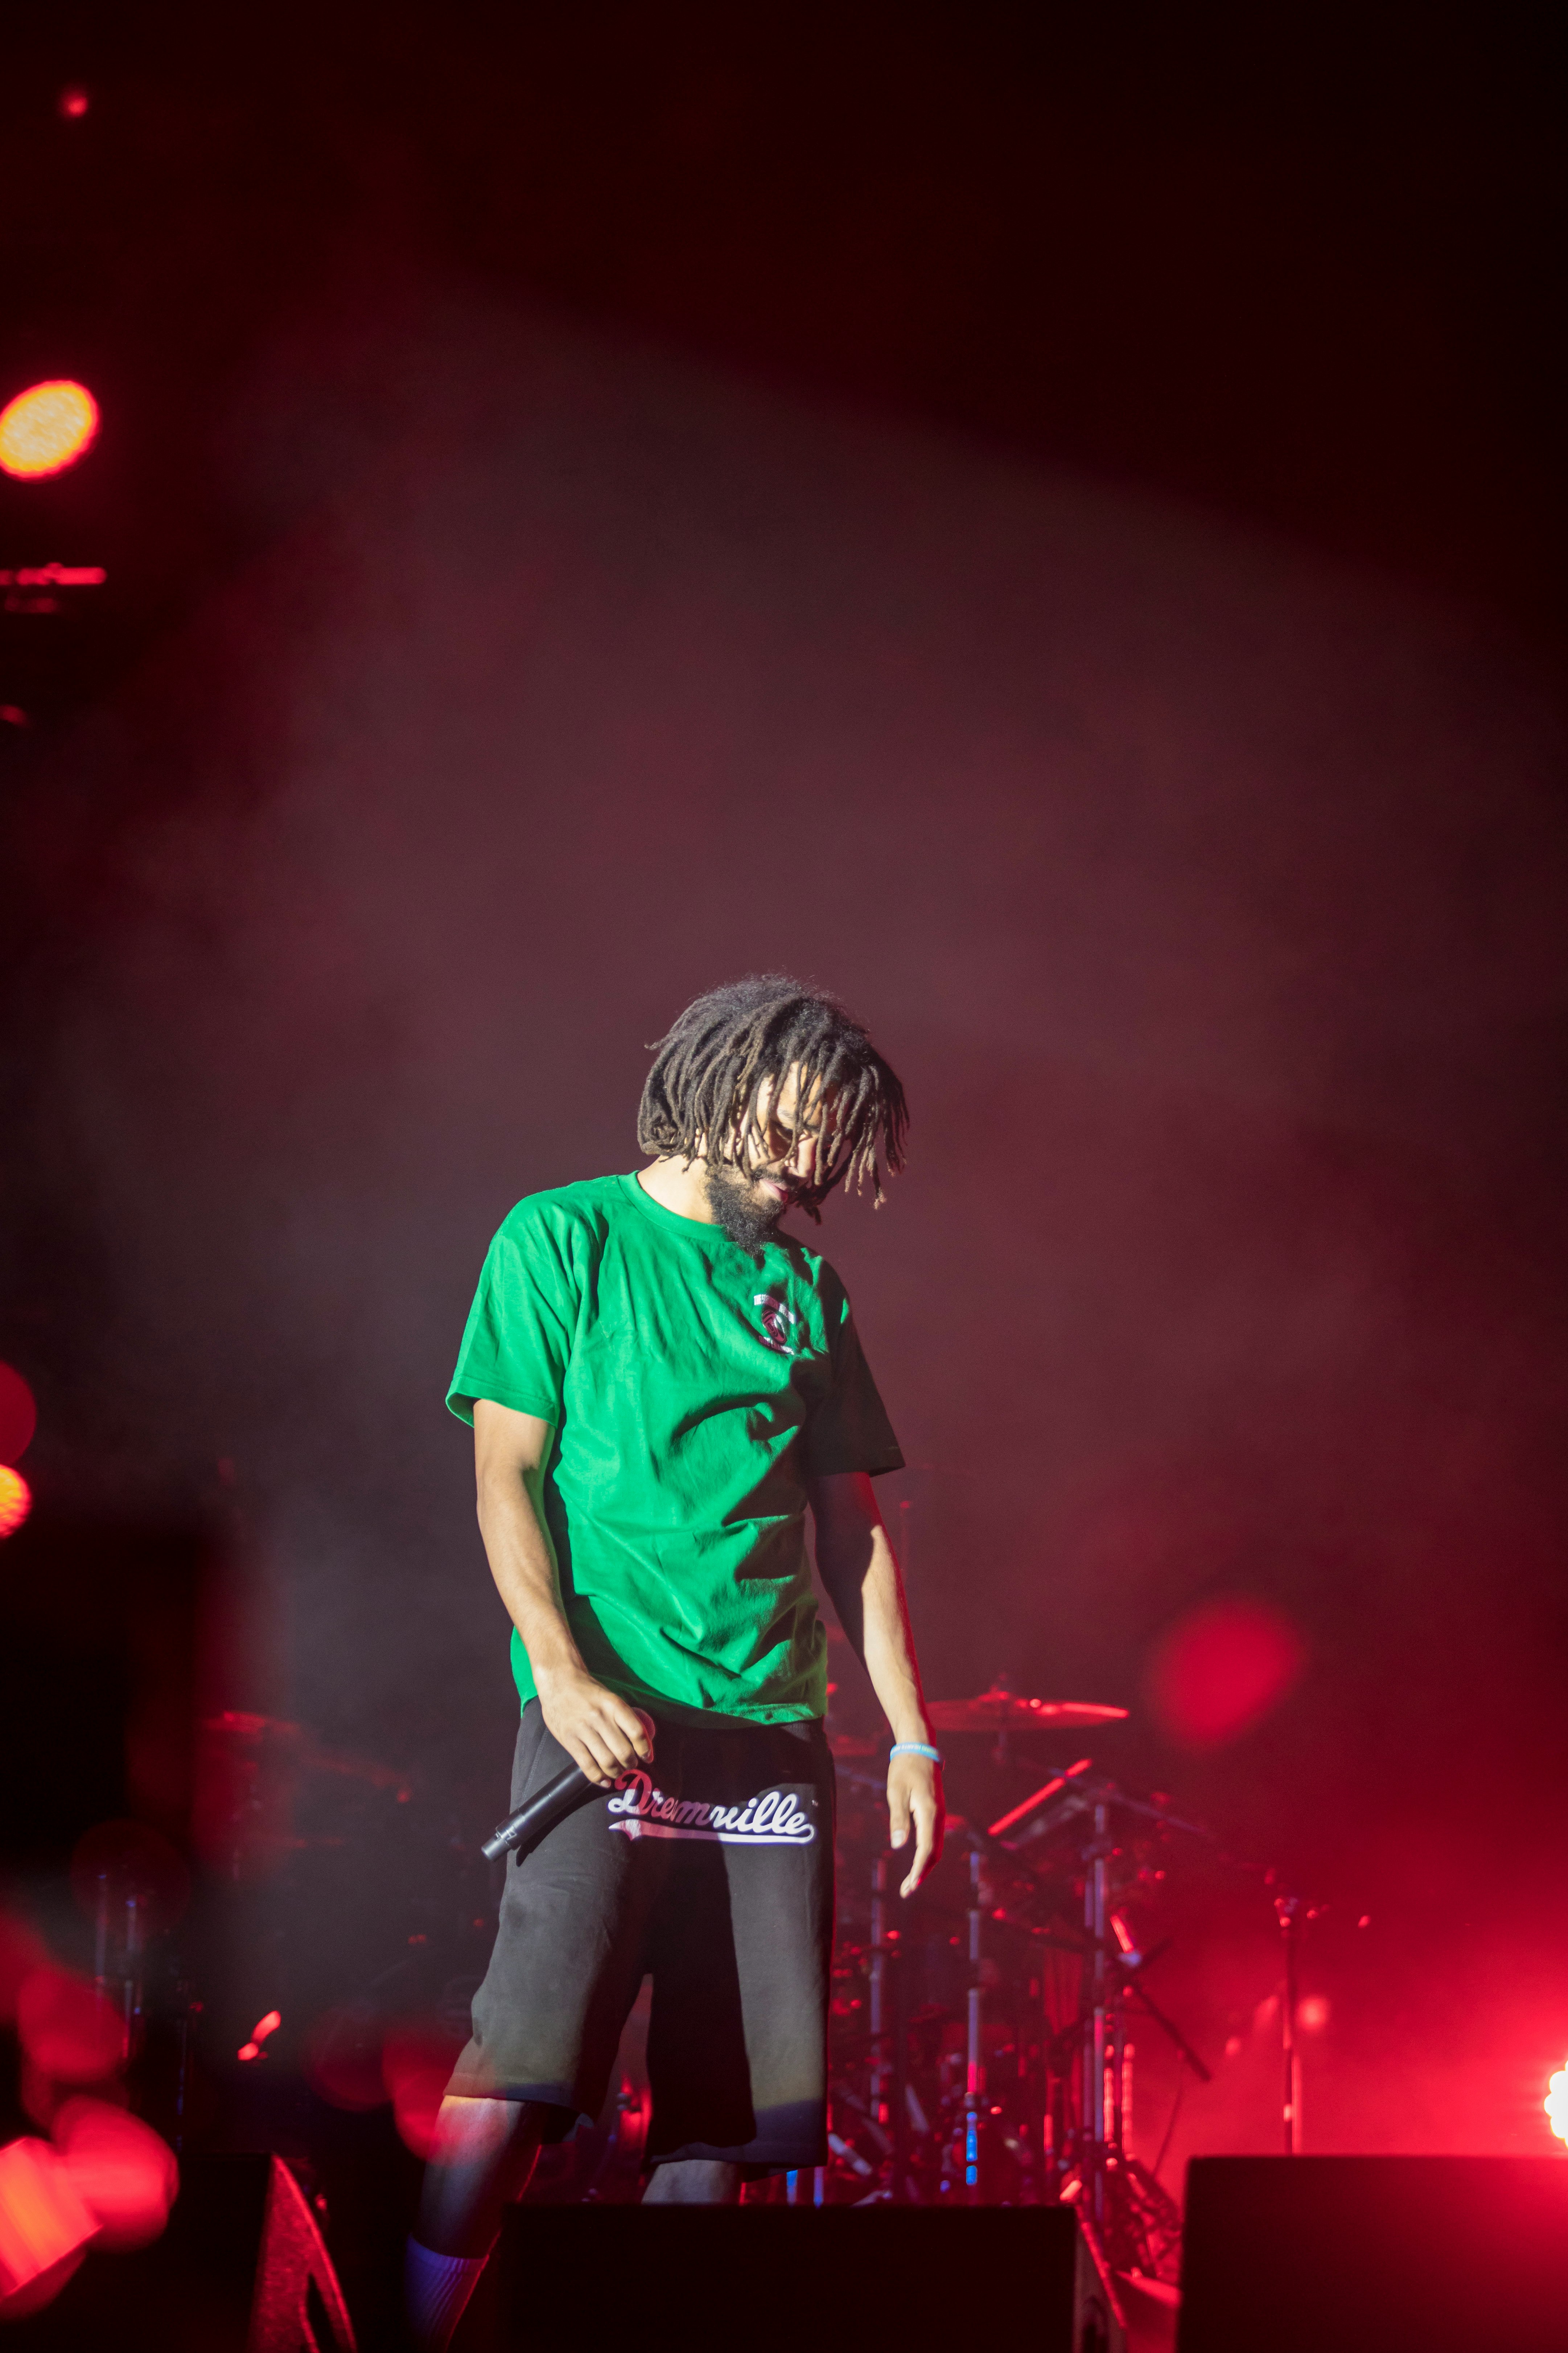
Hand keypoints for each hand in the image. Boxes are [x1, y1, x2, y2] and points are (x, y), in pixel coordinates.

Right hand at [536, 1666, 654, 1785]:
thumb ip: (623, 1716)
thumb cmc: (588, 1691)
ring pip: (606, 1762)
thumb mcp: (609, 1697)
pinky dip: (599, 1778)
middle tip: (632, 1765)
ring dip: (617, 1772)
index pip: (637, 1732)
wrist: (558, 1681)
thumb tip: (640, 1739)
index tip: (648, 1757)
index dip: (646, 1749)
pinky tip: (605, 1780)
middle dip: (631, 1764)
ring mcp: (583, 1730)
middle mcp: (600, 1717)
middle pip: (623, 1752)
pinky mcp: (569, 1740)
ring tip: (618, 1772)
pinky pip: (587, 1766)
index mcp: (614, 1705)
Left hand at [887, 1749, 943, 1897]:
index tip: (908, 1887)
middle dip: (921, 1874)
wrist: (919, 1748)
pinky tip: (916, 1860)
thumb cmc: (904, 1769)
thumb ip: (898, 1819)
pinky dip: (926, 1854)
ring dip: (924, 1866)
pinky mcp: (936, 1812)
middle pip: (934, 1854)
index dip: (917, 1871)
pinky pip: (934, 1838)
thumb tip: (899, 1847)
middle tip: (906, 1891)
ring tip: (910, 1882)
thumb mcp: (896, 1792)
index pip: (926, 1850)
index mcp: (929, 1812)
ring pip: (935, 1847)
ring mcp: (939, 1814)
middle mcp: (938, 1816)